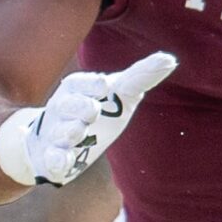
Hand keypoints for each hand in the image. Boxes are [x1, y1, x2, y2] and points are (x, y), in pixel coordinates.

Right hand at [0, 52, 177, 186]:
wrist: (52, 141)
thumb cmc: (94, 112)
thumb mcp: (118, 93)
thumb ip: (141, 77)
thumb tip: (170, 59)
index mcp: (76, 90)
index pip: (80, 82)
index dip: (91, 85)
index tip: (104, 86)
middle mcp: (62, 110)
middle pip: (68, 105)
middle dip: (80, 108)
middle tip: (93, 112)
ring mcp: (54, 135)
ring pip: (59, 132)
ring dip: (68, 132)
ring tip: (77, 132)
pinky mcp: (50, 158)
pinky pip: (50, 159)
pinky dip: (56, 160)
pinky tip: (62, 162)